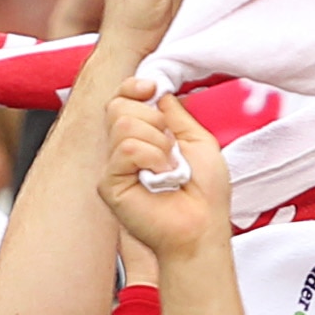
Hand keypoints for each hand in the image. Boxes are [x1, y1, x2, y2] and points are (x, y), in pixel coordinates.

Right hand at [99, 81, 229, 256]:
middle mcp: (125, 150)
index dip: (132, 88)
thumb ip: (177, 114)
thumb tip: (160, 92)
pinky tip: (162, 177)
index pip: (123, 99)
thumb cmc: (205, 193)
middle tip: (172, 149)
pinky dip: (152, 158)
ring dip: (159, 144)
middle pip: (119, 106)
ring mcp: (115, 166)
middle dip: (154, 121)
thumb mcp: (199, 141)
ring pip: (123, 124)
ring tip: (170, 168)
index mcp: (144, 137)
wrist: (203, 227)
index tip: (151, 89)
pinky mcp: (109, 183)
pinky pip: (126, 149)